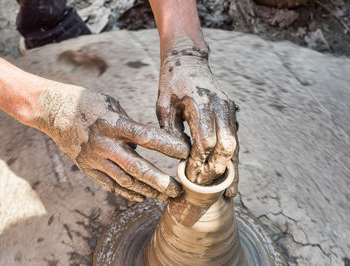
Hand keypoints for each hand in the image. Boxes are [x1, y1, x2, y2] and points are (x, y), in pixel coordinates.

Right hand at [34, 84, 188, 201]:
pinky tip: (142, 197)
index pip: (146, 136)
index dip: (167, 145)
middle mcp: (105, 145)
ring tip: (165, 196)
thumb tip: (152, 142)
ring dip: (147, 191)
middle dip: (160, 181)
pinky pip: (110, 185)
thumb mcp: (113, 106)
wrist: (54, 112)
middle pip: (137, 168)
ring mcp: (95, 159)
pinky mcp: (88, 168)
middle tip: (178, 190)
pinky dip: (128, 192)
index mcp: (114, 124)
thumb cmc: (88, 104)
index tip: (185, 152)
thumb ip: (131, 126)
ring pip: (125, 181)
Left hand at [156, 38, 238, 196]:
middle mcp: (219, 106)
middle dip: (217, 169)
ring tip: (229, 192)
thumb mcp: (163, 105)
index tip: (190, 176)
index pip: (204, 141)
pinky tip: (232, 176)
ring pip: (236, 144)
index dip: (198, 162)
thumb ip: (171, 131)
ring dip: (231, 169)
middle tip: (205, 185)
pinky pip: (235, 139)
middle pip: (227, 145)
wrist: (188, 59)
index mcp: (200, 103)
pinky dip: (234, 159)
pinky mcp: (231, 112)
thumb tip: (182, 156)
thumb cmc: (171, 83)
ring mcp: (228, 109)